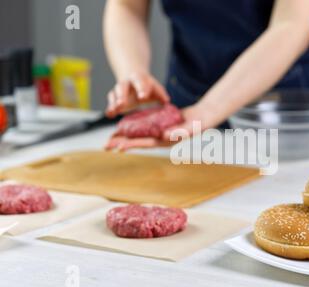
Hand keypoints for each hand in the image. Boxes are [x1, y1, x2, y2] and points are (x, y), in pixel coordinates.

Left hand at [105, 102, 223, 151]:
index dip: (133, 145)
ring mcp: (159, 132)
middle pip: (138, 141)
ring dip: (125, 137)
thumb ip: (179, 132)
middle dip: (122, 143)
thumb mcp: (190, 127)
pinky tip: (124, 127)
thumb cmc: (198, 124)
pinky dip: (133, 128)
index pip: (147, 143)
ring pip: (138, 135)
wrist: (203, 117)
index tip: (119, 147)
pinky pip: (143, 127)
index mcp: (166, 141)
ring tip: (110, 139)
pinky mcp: (158, 125)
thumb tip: (164, 135)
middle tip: (106, 146)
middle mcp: (160, 138)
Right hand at [106, 72, 169, 117]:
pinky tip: (109, 114)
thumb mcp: (155, 88)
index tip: (143, 97)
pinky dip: (110, 108)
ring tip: (114, 110)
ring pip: (114, 93)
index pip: (140, 82)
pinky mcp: (114, 98)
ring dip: (114, 102)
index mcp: (139, 78)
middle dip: (122, 95)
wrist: (132, 77)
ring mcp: (119, 89)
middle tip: (122, 104)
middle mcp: (127, 82)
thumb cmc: (147, 86)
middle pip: (123, 86)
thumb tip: (166, 102)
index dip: (141, 89)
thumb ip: (161, 95)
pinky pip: (110, 101)